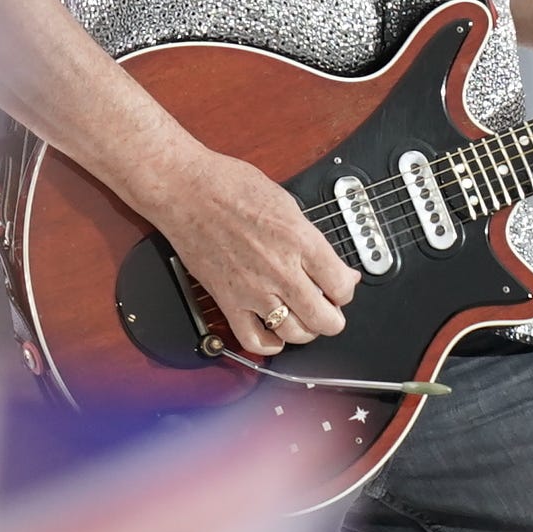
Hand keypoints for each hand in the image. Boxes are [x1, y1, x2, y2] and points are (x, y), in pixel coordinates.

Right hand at [140, 147, 359, 355]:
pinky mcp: (227, 300)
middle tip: (329, 309)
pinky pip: (253, 340)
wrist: (186, 190)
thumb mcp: (287, 202)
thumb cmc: (229, 186)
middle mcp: (280, 269)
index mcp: (299, 240)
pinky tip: (274, 334)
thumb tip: (333, 264)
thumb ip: (312, 238)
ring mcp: (253, 289)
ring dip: (305, 331)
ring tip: (303, 319)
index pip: (342, 286)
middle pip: (324, 319)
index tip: (341, 287)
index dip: (346, 290)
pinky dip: (270, 344)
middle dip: (333, 318)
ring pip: (294, 333)